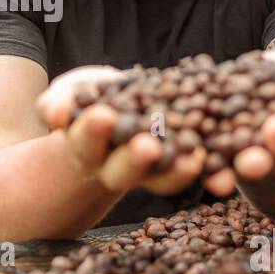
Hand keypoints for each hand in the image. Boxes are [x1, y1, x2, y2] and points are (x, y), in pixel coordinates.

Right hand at [36, 65, 207, 196]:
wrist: (114, 102)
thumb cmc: (81, 100)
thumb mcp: (64, 96)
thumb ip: (55, 104)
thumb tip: (56, 115)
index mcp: (86, 150)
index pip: (86, 143)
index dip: (93, 132)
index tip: (102, 116)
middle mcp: (116, 166)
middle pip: (125, 170)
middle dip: (136, 158)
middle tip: (148, 146)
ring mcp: (149, 168)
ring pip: (162, 177)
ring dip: (178, 171)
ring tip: (194, 159)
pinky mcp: (178, 160)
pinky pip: (192, 169)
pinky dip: (209, 172)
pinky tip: (220, 171)